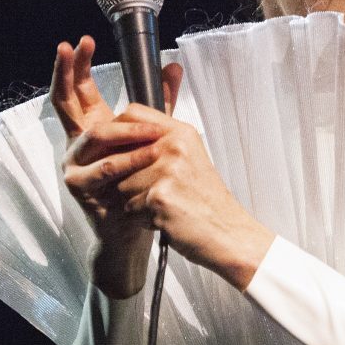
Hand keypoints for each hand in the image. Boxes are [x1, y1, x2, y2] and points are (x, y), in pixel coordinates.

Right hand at [49, 35, 181, 296]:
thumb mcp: (152, 138)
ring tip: (154, 128)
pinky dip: (129, 160)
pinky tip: (149, 154)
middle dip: (69, 72)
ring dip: (127, 129)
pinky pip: (105, 169)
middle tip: (74, 48)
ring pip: (95, 136)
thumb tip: (172, 66)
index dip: (76, 65)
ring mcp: (73, 166)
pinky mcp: (79, 189)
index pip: (78, 90)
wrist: (136, 228)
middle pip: (65, 101)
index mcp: (90, 130)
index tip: (79, 42)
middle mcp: (76, 145)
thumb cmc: (142, 183)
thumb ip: (160, 103)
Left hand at [112, 102, 274, 290]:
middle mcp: (175, 147)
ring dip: (135, 201)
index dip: (118, 130)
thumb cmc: (207, 200)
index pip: (134, 113)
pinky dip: (142, 218)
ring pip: (121, 185)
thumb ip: (161, 144)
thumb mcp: (191, 158)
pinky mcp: (159, 196)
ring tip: (162, 206)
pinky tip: (164, 218)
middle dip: (128, 179)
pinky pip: (129, 207)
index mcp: (181, 134)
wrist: (227, 231)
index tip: (117, 147)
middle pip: (122, 157)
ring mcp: (167, 171)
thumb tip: (123, 141)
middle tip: (153, 192)